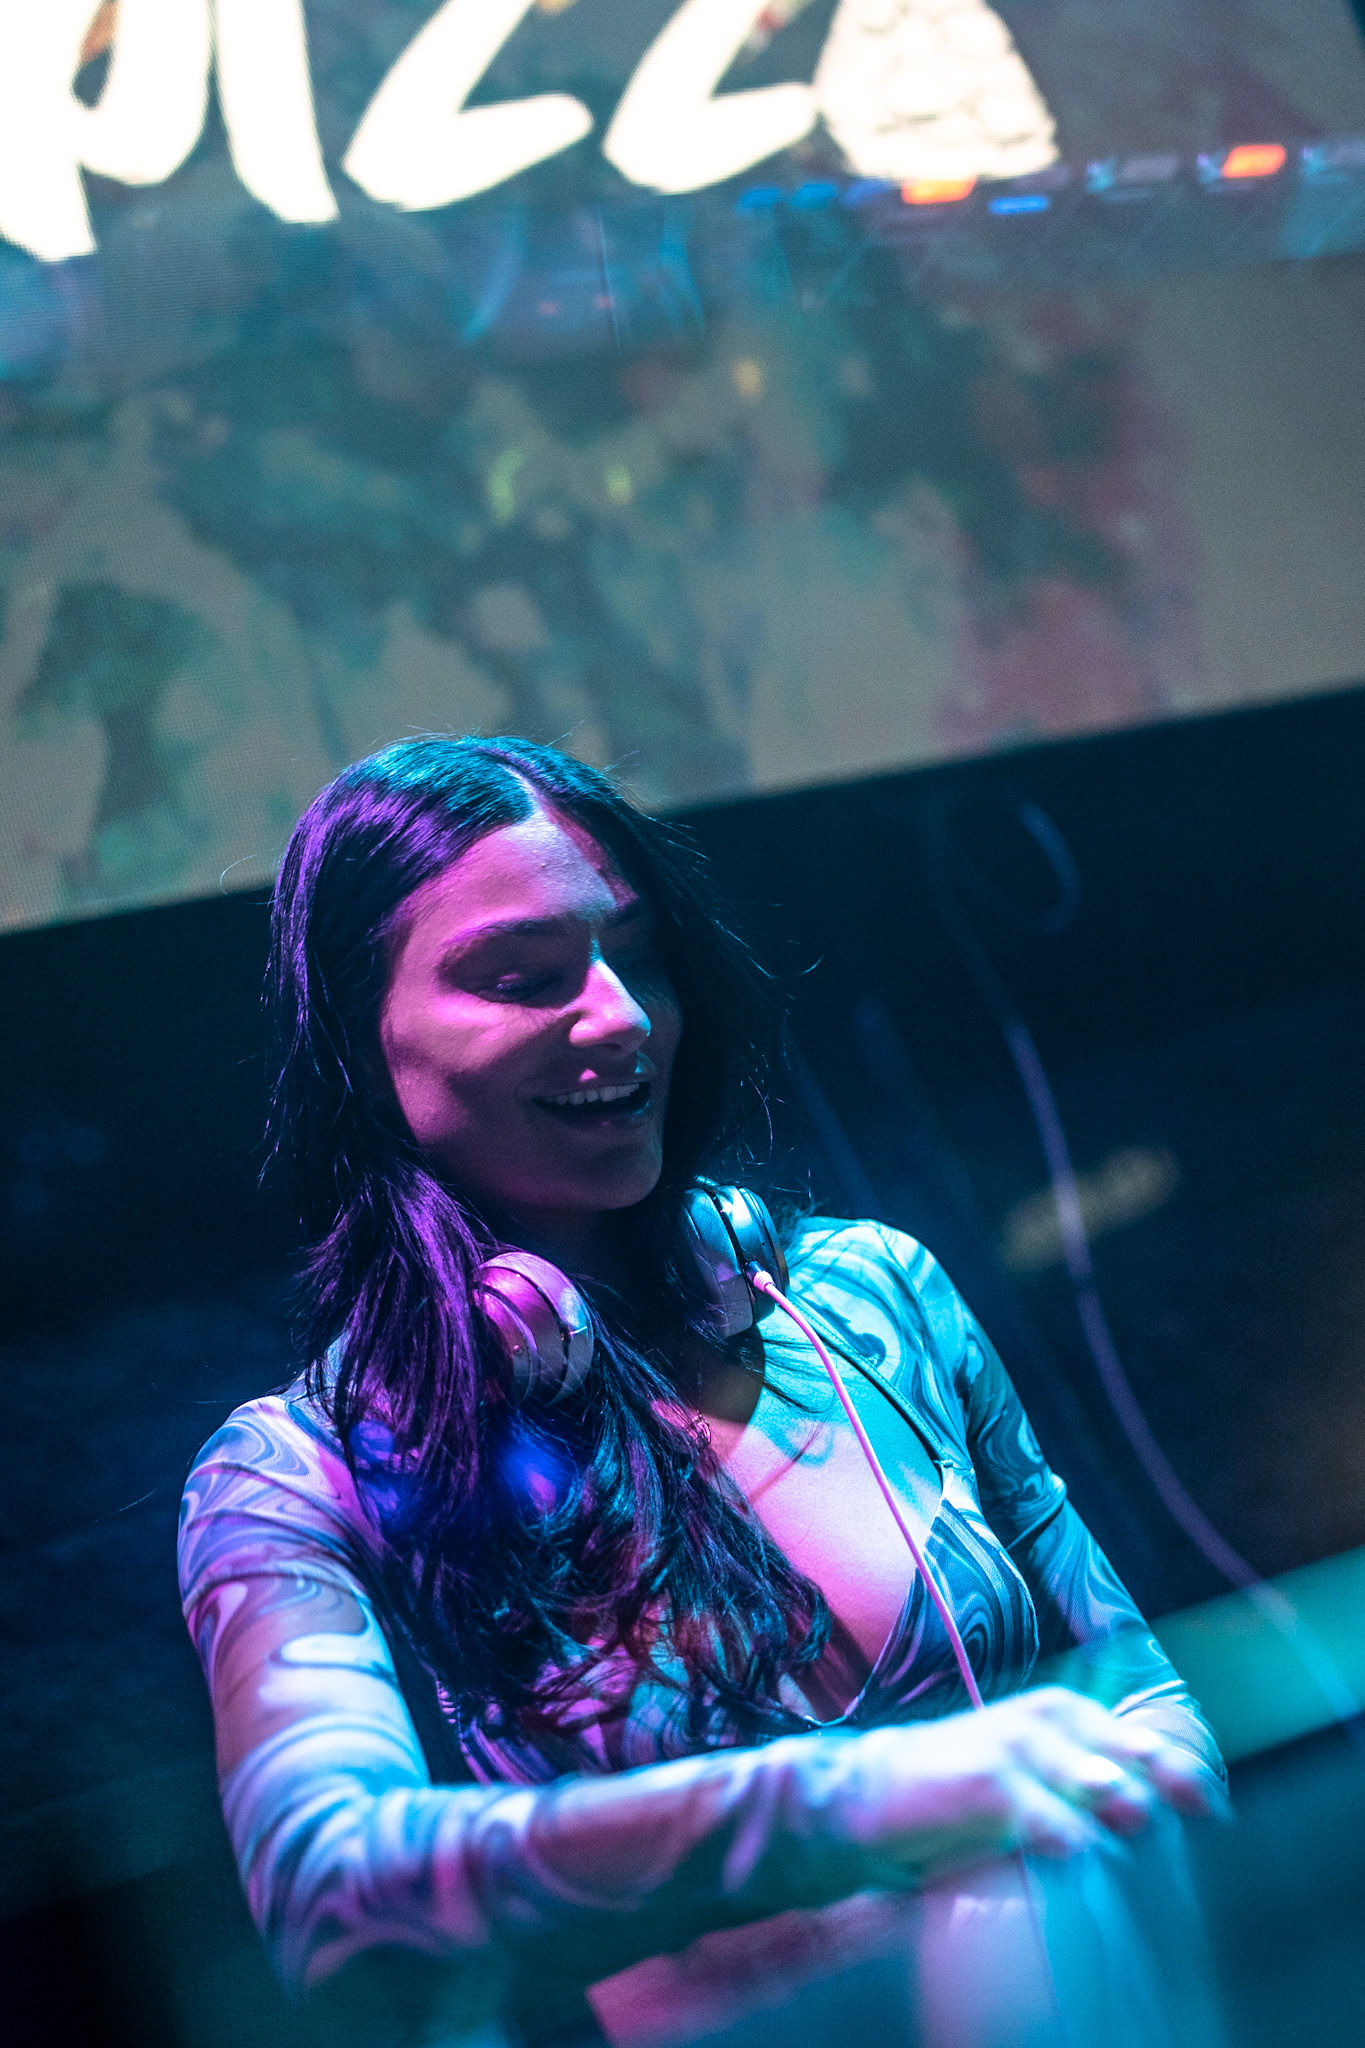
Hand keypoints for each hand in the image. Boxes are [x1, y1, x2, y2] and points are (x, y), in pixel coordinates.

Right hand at [830, 1686, 1220, 1876]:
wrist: (872, 1794)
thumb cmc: (963, 1795)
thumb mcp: (1032, 1781)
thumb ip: (1086, 1790)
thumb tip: (1156, 1818)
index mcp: (1065, 1714)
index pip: (1143, 1742)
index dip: (1186, 1778)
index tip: (1218, 1815)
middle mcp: (1047, 1721)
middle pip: (1131, 1756)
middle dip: (1164, 1790)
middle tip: (1194, 1818)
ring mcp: (1015, 1746)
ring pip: (1095, 1780)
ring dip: (1121, 1808)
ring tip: (1137, 1827)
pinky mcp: (985, 1782)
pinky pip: (1045, 1815)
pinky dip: (1069, 1838)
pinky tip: (1081, 1856)